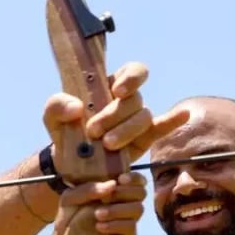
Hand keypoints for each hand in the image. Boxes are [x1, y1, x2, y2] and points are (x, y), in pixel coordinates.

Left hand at [43, 62, 189, 164]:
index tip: (118, 91)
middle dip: (114, 115)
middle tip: (93, 132)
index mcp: (109, 86)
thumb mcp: (51, 116)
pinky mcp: (141, 141)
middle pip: (135, 100)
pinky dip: (172, 121)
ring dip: (126, 131)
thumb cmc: (64, 131)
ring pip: (143, 118)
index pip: (133, 71)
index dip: (132, 78)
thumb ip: (56, 106)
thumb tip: (76, 107)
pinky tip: (182, 114)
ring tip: (106, 145)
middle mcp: (127, 102)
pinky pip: (161, 129)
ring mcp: (136, 122)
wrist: (67, 162)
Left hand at [47, 172, 146, 234]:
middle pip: (141, 193)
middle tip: (105, 199)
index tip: (120, 179)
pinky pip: (131, 227)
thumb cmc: (69, 215)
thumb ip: (87, 189)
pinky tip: (100, 227)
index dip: (134, 178)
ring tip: (98, 214)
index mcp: (116, 190)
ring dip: (118, 210)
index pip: (137, 180)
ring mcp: (128, 220)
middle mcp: (125, 203)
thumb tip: (111, 185)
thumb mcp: (71, 198)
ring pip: (138, 209)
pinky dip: (116, 225)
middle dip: (124, 193)